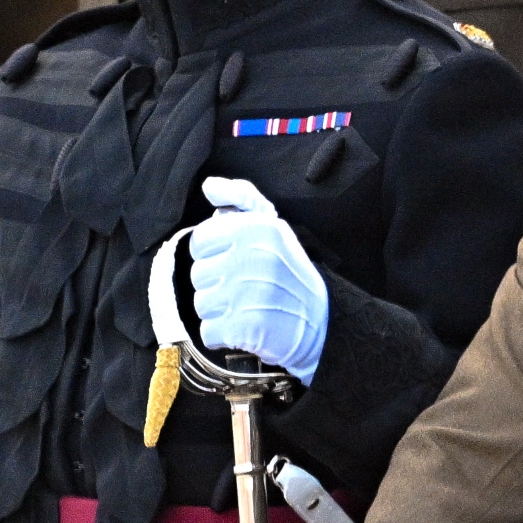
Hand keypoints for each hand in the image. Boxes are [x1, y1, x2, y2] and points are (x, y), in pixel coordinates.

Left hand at [176, 178, 327, 382]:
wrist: (324, 322)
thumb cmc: (288, 272)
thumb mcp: (272, 227)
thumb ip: (240, 201)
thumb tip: (210, 186)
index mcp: (256, 228)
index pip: (200, 241)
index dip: (216, 255)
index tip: (239, 261)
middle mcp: (252, 255)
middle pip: (198, 275)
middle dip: (218, 285)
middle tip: (248, 288)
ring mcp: (249, 292)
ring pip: (201, 304)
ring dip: (220, 312)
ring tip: (248, 308)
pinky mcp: (246, 326)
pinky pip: (209, 332)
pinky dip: (224, 336)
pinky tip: (247, 329)